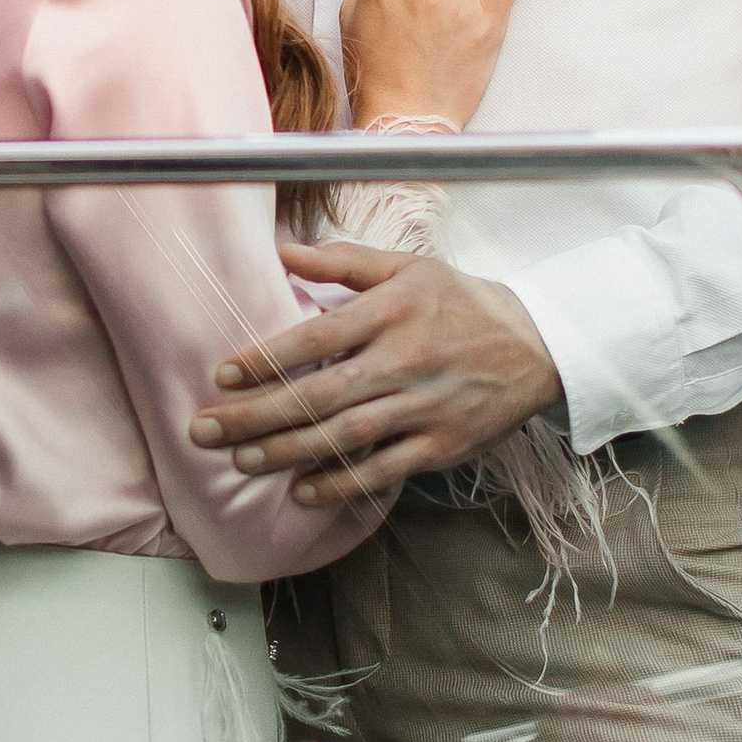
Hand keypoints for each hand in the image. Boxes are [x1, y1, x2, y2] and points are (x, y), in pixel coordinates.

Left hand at [190, 239, 561, 499]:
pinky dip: (340, 484)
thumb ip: (343, 261)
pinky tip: (301, 490)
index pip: (316, 336)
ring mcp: (424, 407)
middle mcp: (405, 359)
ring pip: (344, 436)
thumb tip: (283, 251)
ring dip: (287, 452)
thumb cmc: (462, 303)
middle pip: (319, 393)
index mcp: (393, 311)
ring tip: (241, 461)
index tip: (222, 375)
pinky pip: (383, 470)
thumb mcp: (408, 269)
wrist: (538, 347)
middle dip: (255, 415)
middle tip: (203, 431)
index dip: (266, 358)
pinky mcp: (442, 445)